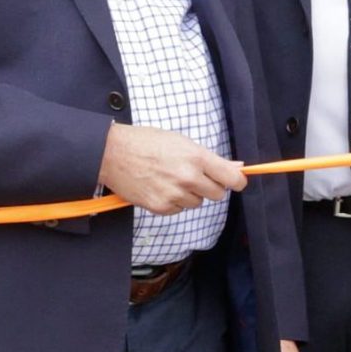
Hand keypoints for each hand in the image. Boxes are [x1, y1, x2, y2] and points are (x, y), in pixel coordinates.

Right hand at [99, 123, 245, 214]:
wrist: (113, 153)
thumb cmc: (146, 142)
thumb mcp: (181, 142)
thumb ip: (209, 158)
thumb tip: (236, 167)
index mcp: (196, 157)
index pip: (232, 178)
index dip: (238, 181)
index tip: (237, 182)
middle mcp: (188, 178)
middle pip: (218, 194)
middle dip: (211, 186)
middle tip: (196, 176)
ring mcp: (174, 194)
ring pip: (197, 203)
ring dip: (190, 194)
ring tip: (172, 179)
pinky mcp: (160, 207)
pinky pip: (178, 209)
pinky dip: (173, 202)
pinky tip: (161, 187)